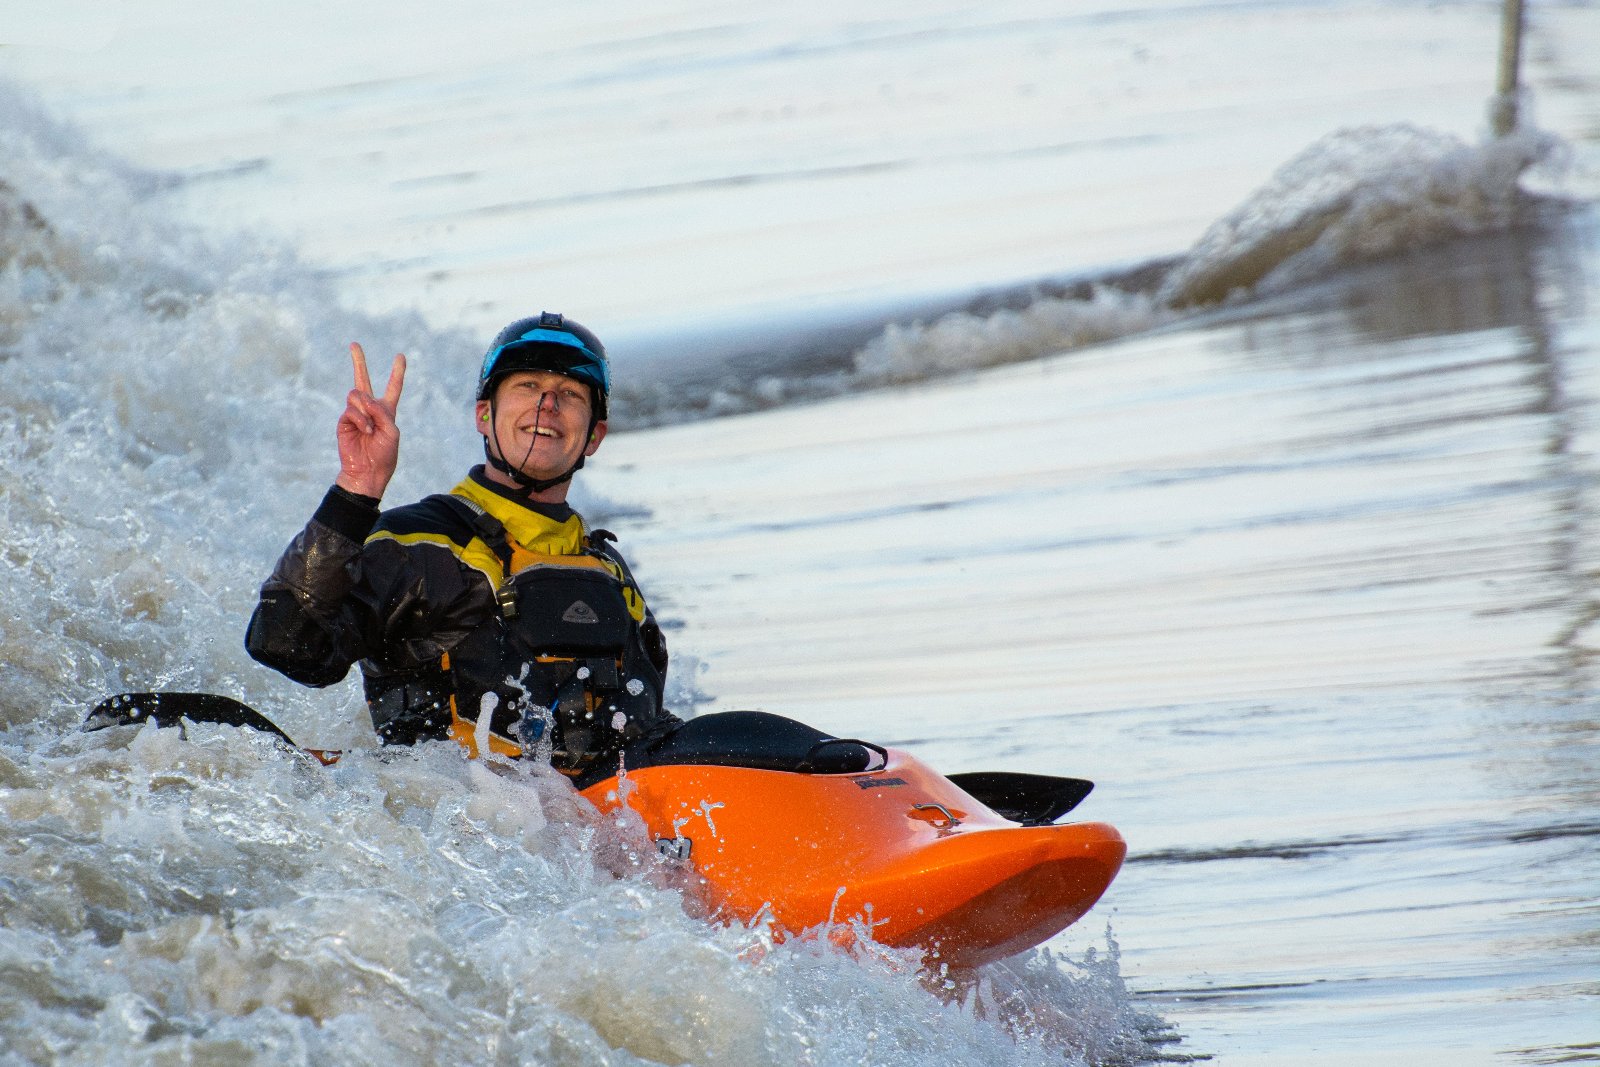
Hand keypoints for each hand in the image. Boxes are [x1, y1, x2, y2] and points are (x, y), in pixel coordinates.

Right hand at [335, 342, 405, 499]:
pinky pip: (351, 409)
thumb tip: (364, 399)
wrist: (367, 471)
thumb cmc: (384, 454)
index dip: (397, 372)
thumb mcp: (392, 432)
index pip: (393, 387)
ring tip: (370, 427)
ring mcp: (355, 413)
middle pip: (363, 380)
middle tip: (354, 344)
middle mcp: (370, 409)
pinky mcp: (344, 420)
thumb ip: (382, 412)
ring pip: (356, 394)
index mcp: (386, 411)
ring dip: (365, 409)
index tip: (400, 356)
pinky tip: (365, 431)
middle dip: (358, 361)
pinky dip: (361, 419)